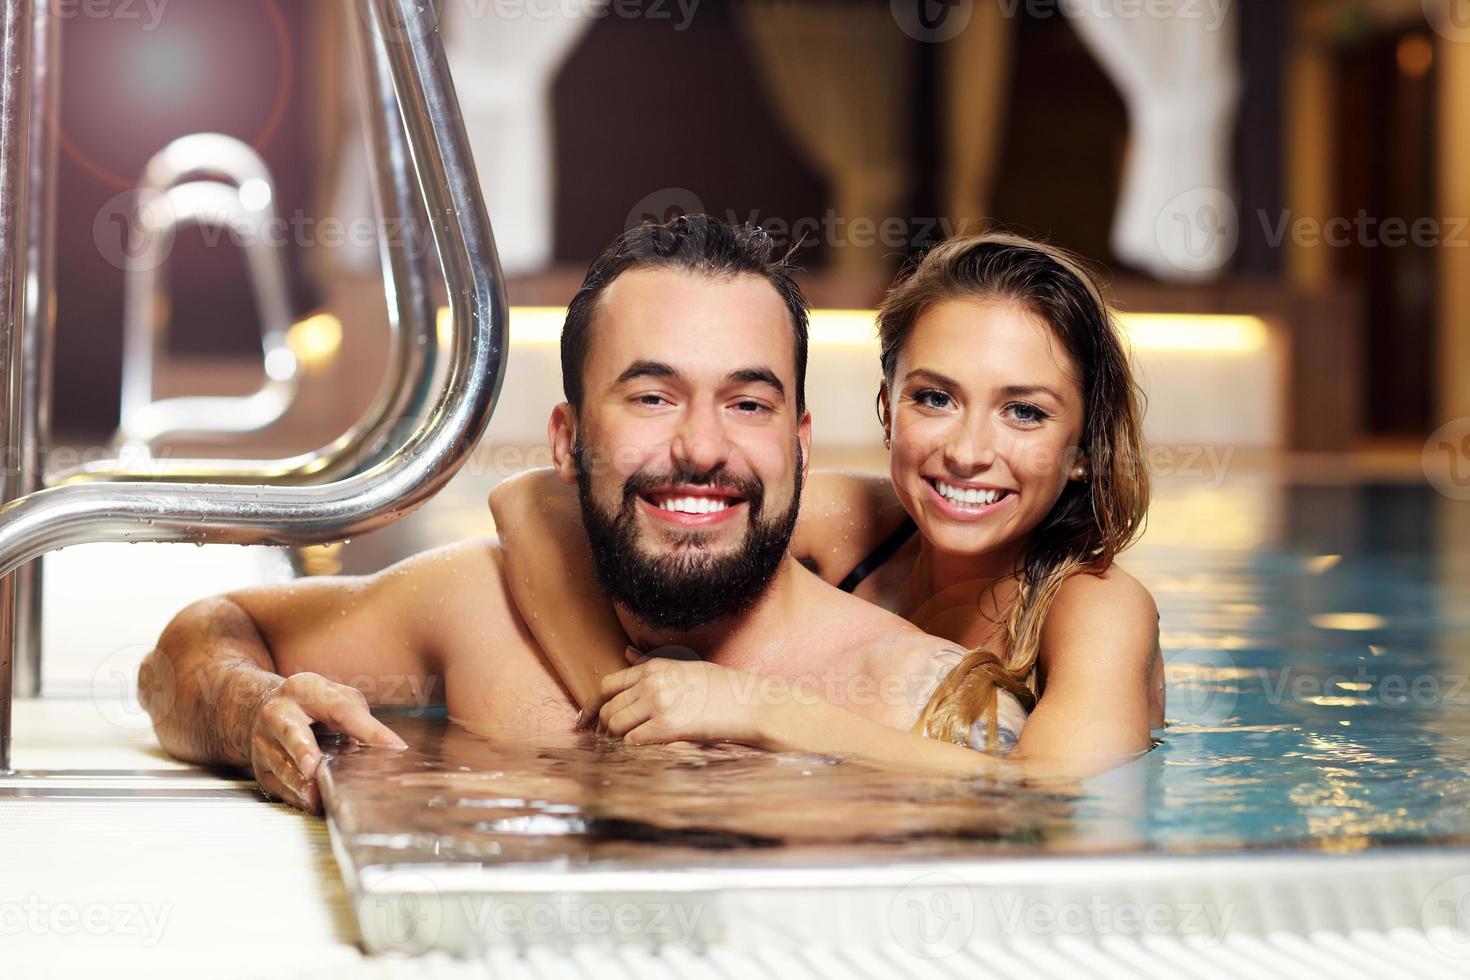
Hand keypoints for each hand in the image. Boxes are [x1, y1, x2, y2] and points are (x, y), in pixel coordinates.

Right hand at [247, 672, 406, 812]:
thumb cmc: (308, 704)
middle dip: (302, 750)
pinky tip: (311, 803)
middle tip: (313, 766)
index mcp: (304, 690)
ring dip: (300, 783)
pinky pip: (278, 786)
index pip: (342, 711)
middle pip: (291, 732)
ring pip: (282, 766)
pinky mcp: (260, 768)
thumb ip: (357, 717)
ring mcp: (264, 742)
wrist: (261, 708)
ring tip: (316, 796)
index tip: (392, 744)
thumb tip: (380, 745)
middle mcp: (279, 713)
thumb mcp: (333, 696)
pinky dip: (296, 796)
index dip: (369, 729)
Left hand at [577, 647, 778, 747]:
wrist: (749, 704)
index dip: (591, 704)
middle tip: (604, 740)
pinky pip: (632, 741)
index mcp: (655, 667)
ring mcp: (658, 704)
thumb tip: (626, 653)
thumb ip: (652, 663)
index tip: (586, 719)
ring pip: (616, 725)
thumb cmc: (722, 687)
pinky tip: (639, 751)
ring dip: (615, 739)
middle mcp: (652, 683)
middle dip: (602, 726)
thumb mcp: (685, 666)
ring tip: (621, 748)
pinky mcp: (667, 727)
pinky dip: (630, 749)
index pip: (607, 684)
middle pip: (608, 708)